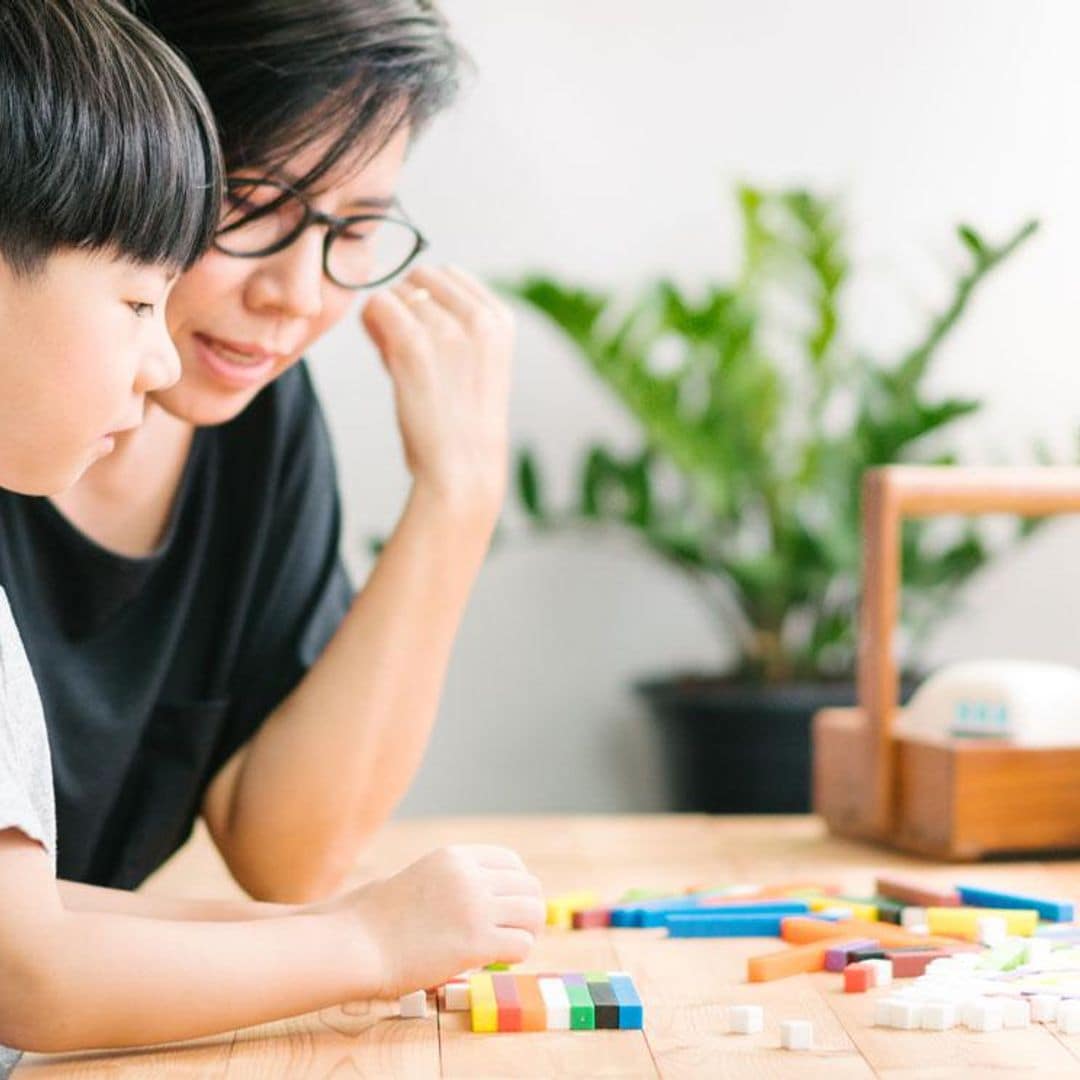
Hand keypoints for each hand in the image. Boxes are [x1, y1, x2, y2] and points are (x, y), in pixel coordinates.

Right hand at [330, 844, 543, 998]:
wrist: (356, 945)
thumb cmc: (374, 919)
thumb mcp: (418, 877)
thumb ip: (449, 880)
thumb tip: (475, 897)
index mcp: (454, 857)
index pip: (511, 861)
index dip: (516, 886)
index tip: (508, 906)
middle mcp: (470, 876)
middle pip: (528, 886)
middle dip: (526, 910)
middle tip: (514, 931)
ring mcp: (475, 907)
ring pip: (533, 913)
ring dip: (526, 932)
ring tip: (509, 947)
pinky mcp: (476, 942)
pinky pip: (522, 945)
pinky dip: (516, 955)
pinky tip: (498, 961)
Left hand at [361, 265, 513, 517]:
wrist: (462, 470)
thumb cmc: (463, 424)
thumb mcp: (476, 364)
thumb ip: (450, 324)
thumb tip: (397, 295)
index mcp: (500, 319)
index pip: (450, 275)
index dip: (429, 300)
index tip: (428, 333)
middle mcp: (479, 318)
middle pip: (421, 277)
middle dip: (407, 304)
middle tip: (407, 345)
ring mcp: (446, 329)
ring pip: (396, 293)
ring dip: (388, 320)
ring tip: (400, 360)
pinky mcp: (412, 345)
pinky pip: (376, 306)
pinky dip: (371, 325)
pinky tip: (383, 354)